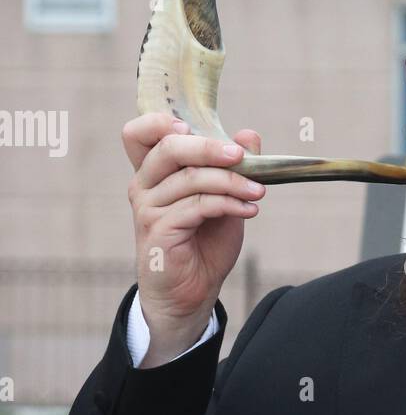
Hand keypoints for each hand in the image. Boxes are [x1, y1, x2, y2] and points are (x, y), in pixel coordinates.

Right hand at [123, 113, 265, 354]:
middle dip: (208, 147)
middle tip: (241, 156)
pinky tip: (248, 210)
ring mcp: (147, 207)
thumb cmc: (204, 243)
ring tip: (258, 192)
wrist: (192, 292)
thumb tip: (248, 134)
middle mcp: (144, 185)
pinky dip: (228, 203)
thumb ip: (233, 166)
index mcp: (154, 172)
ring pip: (190, 178)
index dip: (159, 122)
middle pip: (167, 148)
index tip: (193, 127)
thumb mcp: (224, 198)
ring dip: (231, 182)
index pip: (139, 133)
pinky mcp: (158, 229)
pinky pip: (198, 205)